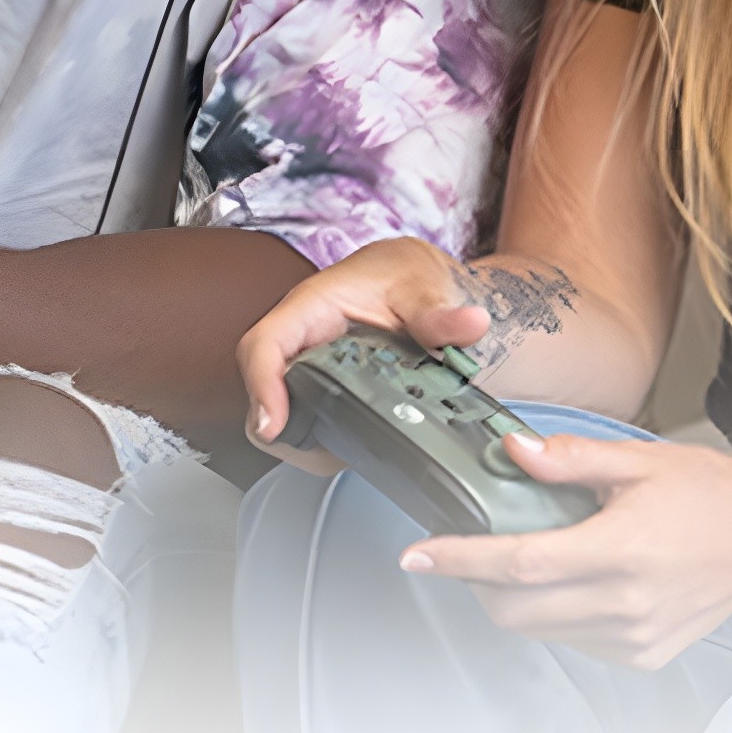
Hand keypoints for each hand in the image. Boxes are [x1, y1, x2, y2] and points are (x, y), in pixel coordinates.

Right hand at [236, 235, 494, 464]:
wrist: (426, 290)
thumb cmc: (412, 279)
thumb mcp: (428, 286)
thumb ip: (443, 312)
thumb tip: (470, 323)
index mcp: (313, 307)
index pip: (265, 344)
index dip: (262, 385)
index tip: (275, 425)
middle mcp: (301, 341)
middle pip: (263, 390)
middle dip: (283, 429)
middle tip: (328, 453)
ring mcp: (308, 369)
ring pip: (283, 416)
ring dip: (308, 443)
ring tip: (351, 451)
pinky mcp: (323, 392)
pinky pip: (308, 426)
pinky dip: (328, 445)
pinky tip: (362, 446)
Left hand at [399, 434, 731, 669]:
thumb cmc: (713, 495)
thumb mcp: (640, 461)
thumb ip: (571, 459)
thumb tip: (512, 451)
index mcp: (620, 551)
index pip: (518, 563)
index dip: (459, 559)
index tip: (417, 553)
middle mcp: (625, 605)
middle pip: (515, 608)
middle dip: (478, 579)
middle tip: (473, 544)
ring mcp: (634, 637)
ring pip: (540, 627)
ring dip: (516, 596)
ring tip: (535, 553)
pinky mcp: (642, 655)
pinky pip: (573, 638)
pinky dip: (556, 611)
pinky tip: (576, 576)